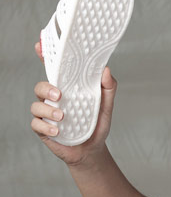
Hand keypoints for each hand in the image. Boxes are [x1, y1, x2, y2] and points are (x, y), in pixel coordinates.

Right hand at [30, 39, 116, 166]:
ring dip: (48, 110)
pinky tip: (57, 131)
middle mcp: (53, 99)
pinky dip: (46, 127)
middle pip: (40, 86)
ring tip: (62, 117)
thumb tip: (106, 70)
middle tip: (60, 95)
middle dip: (46, 88)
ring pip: (36, 106)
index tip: (40, 46)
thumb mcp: (106, 107)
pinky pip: (36, 124)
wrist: (92, 151)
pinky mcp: (43, 129)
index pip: (53, 70)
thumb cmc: (95, 125)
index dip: (44, 56)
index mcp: (66, 88)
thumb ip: (107, 89)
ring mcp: (46, 114)